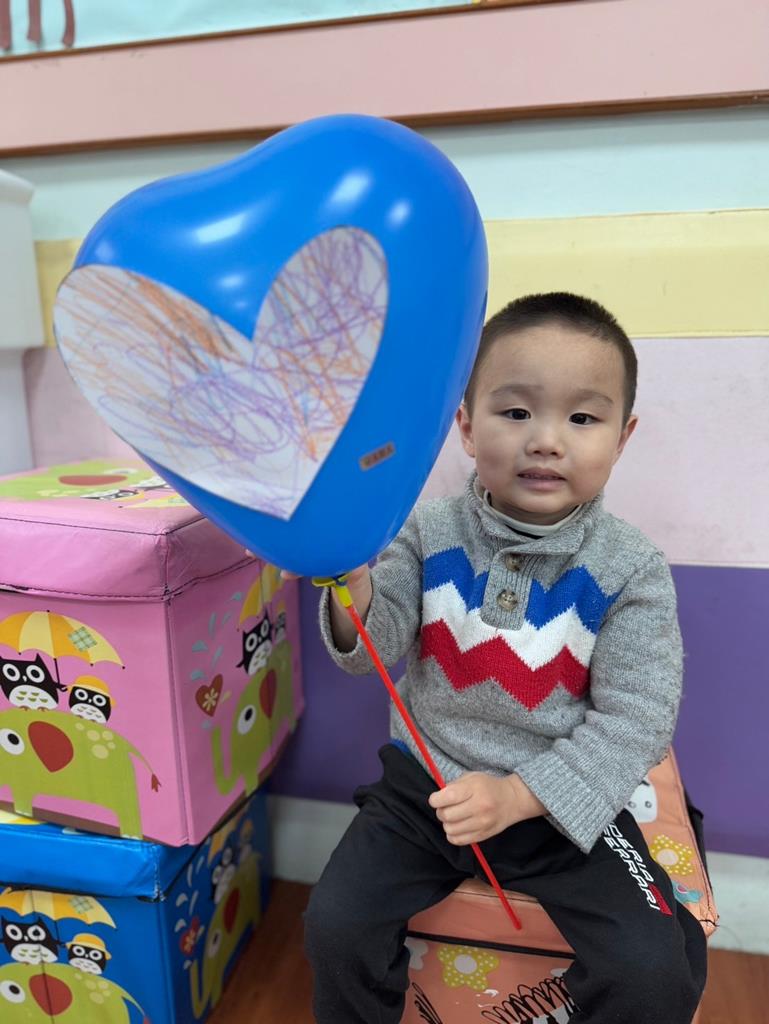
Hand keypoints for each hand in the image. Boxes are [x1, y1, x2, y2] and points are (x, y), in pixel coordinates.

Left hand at [428, 772, 545, 845]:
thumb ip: (454, 785)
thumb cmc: (488, 786)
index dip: (435, 799)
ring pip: (450, 830)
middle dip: (440, 812)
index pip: (448, 797)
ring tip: (452, 818)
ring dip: (447, 824)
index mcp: (474, 789)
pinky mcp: (483, 836)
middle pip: (447, 815)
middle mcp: (479, 807)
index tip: (435, 799)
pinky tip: (457, 827)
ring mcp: (482, 823)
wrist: (512, 800)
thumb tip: (438, 798)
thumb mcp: (472, 777)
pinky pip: (459, 840)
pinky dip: (452, 835)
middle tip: (445, 808)